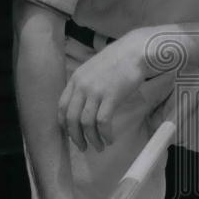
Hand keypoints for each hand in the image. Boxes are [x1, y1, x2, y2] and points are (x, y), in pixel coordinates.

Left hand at [58, 28, 152, 150]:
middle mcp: (82, 85)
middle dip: (76, 137)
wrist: (135, 51)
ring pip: (86, 123)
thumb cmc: (118, 60)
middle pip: (71, 118)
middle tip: (83, 147)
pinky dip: (105, 134)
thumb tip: (84, 104)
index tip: (71, 134)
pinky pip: (102, 122)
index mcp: (76, 79)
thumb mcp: (94, 69)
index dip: (65, 124)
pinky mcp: (111, 96)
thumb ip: (85, 84)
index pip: (62, 106)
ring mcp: (95, 91)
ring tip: (99, 147)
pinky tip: (110, 139)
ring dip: (92, 139)